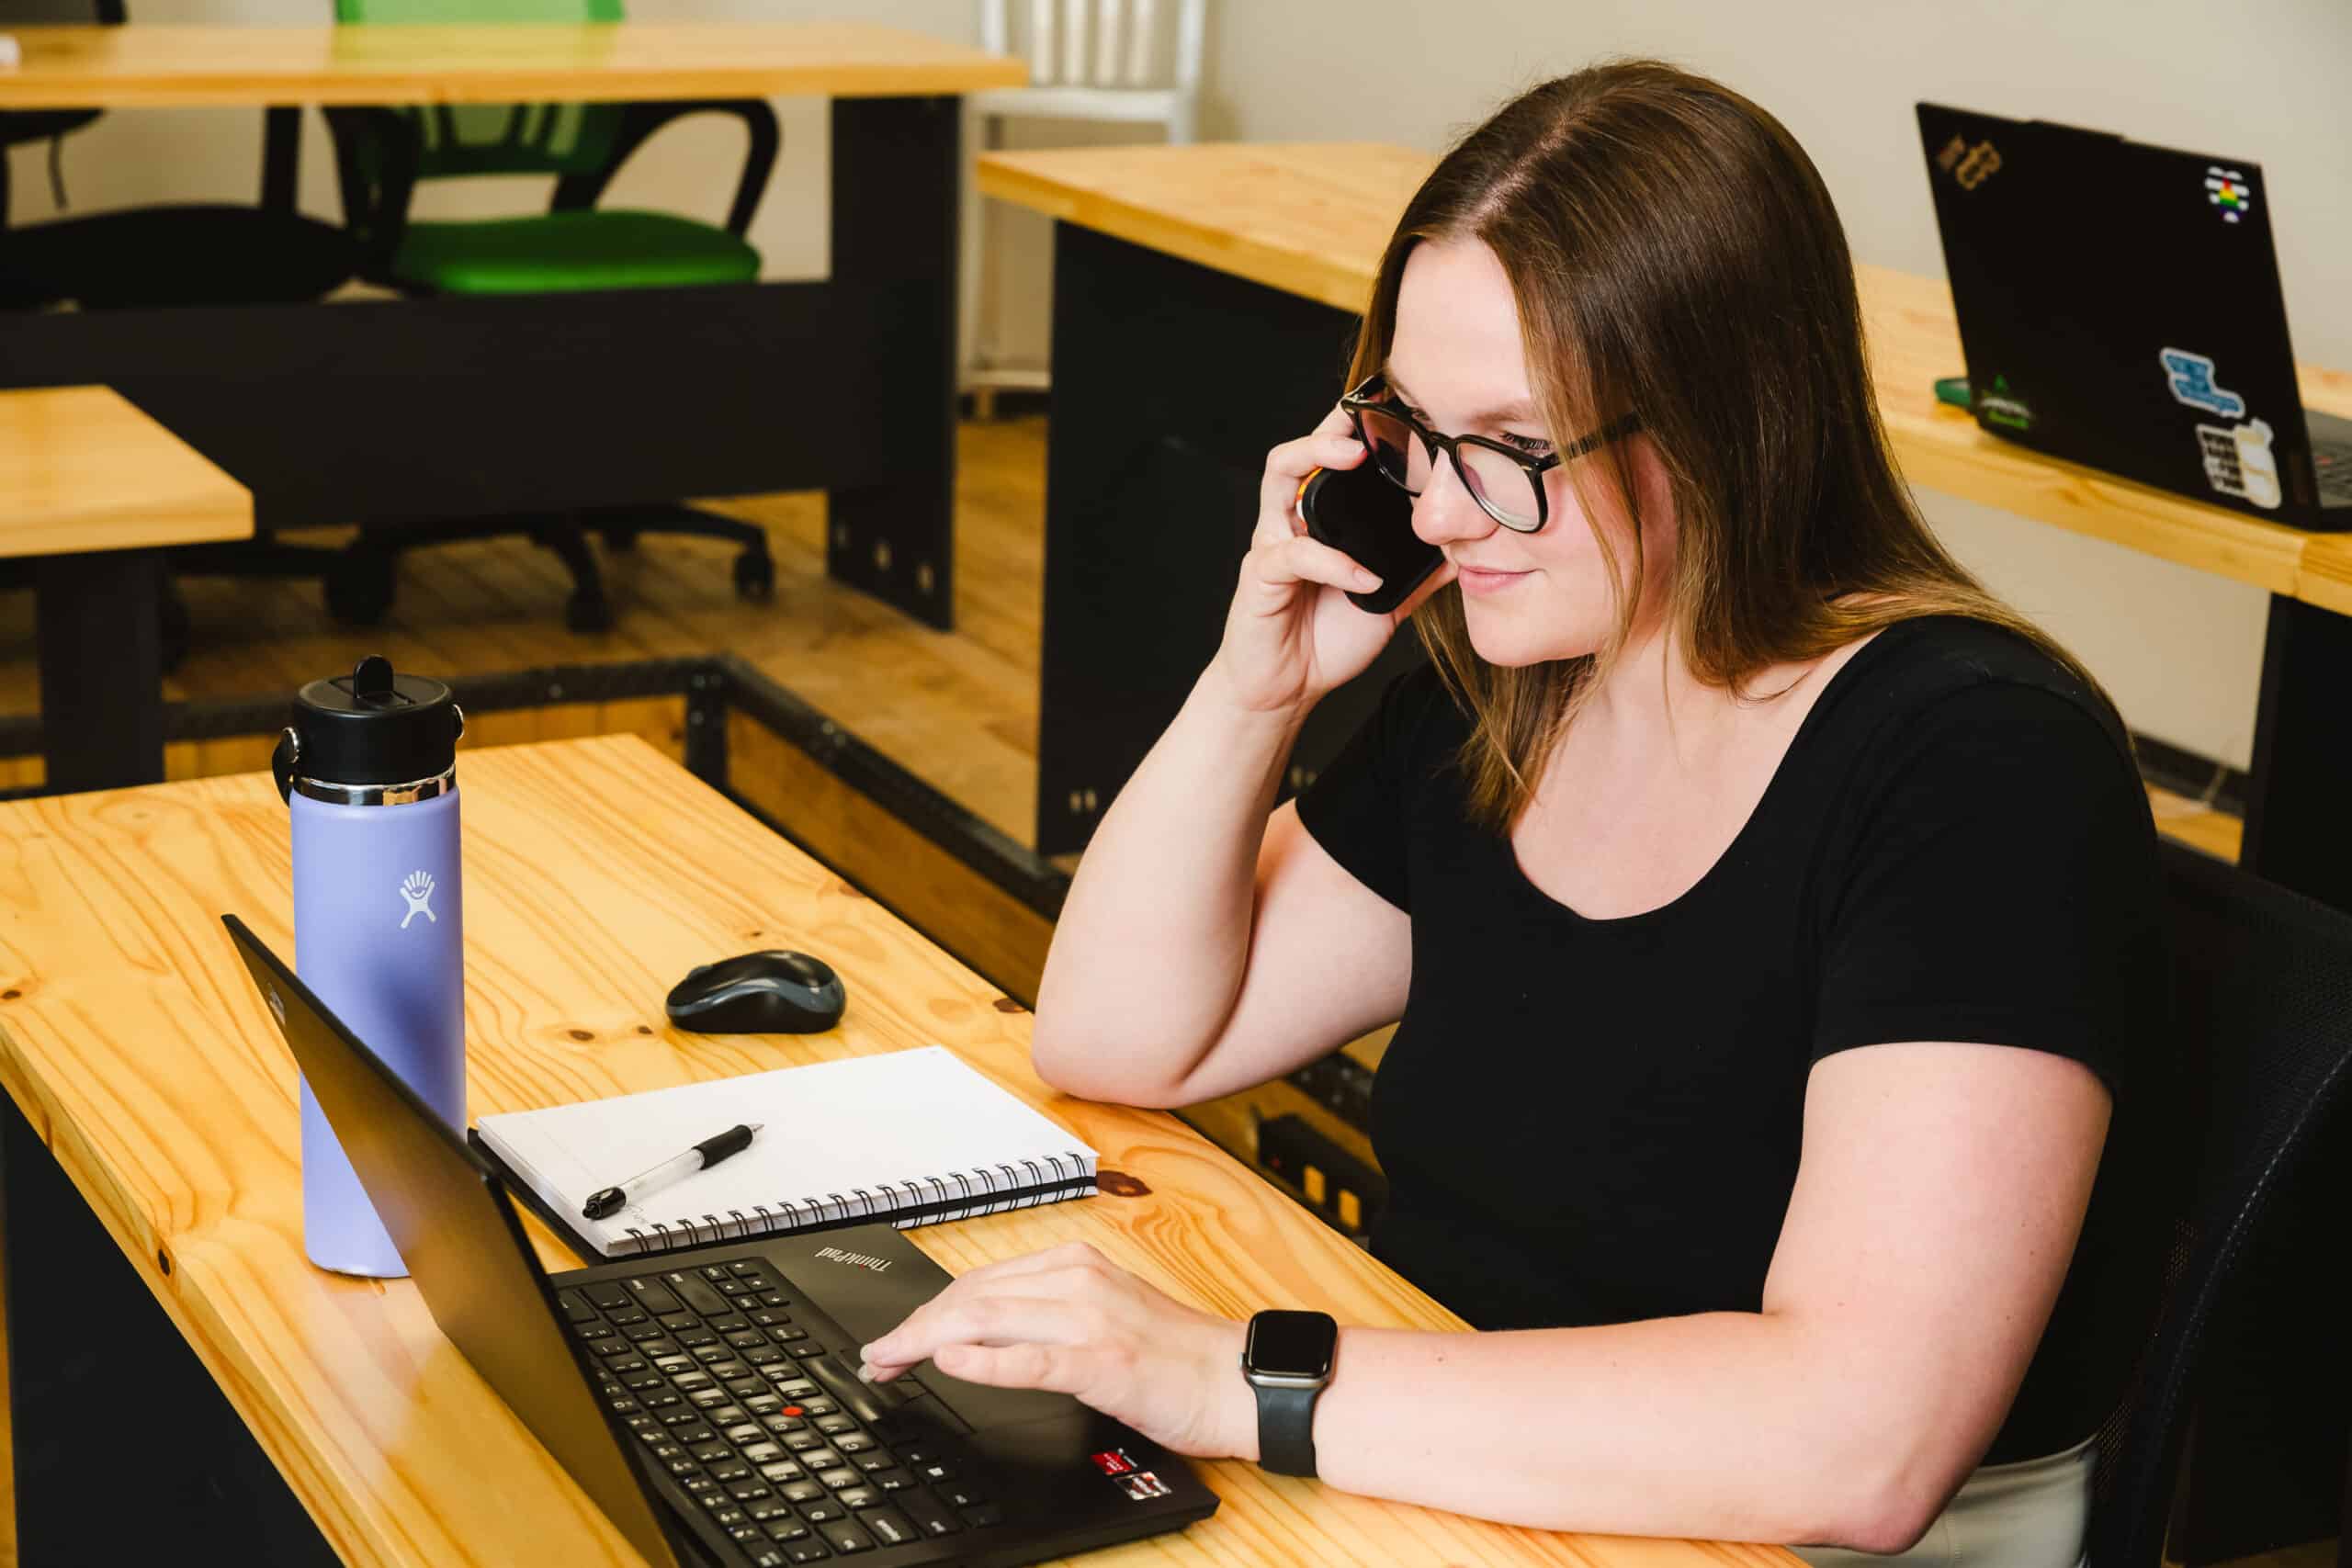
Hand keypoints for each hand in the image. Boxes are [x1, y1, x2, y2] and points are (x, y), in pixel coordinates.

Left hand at [858, 1242, 1256, 1461]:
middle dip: (914, 1327)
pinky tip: (951, 1363)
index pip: (980, 1283)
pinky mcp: (1103, 1361)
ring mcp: (1090, 1319)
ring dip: (927, 1341)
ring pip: (990, 1318)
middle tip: (876, 1357)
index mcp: (1077, 1266)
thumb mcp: (1106, 1317)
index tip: (894, 1339)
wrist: (1239, 1382)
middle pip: (973, 1297)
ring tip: (892, 1362)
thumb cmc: (1178, 1359)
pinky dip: (984, 1360)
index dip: (927, 1312)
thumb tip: (983, 1333)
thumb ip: (1049, 1315)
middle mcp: (1079, 1281)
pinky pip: (1031, 1358)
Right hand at [1209, 406, 1457, 717]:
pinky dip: (1333, 562)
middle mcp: (1291, 522)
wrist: (1286, 688)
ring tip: (1350, 454)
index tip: (1395, 407)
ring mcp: (1273, 544)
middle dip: (1330, 426)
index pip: (1332, 460)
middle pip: (1298, 451)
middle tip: (1366, 417)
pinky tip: (1363, 576)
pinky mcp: (1261, 578)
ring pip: (1279, 480)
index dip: (1355, 429)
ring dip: (1313, 457)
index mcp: (1320, 521)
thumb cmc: (1328, 636)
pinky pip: (1294, 556)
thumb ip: (1421, 570)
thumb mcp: (1390, 598)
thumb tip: (1471, 548)